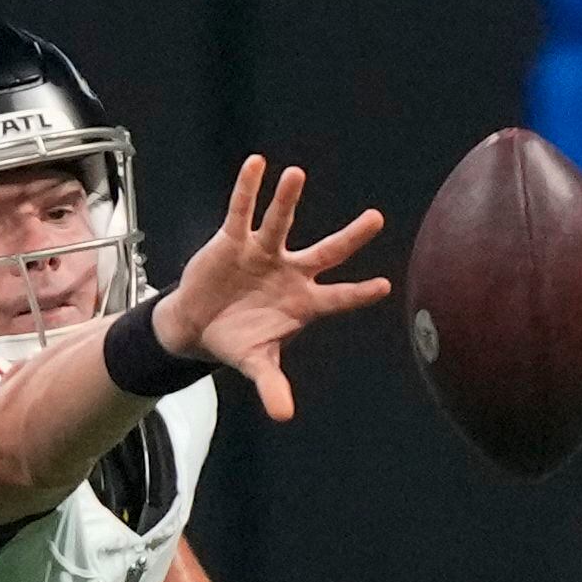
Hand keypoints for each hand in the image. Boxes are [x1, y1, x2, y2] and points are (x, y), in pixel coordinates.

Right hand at [151, 156, 388, 421]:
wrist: (199, 324)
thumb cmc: (237, 340)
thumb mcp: (256, 363)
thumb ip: (272, 386)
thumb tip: (283, 416)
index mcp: (304, 302)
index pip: (339, 297)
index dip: (359, 293)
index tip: (383, 286)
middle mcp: (291, 272)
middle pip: (327, 252)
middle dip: (350, 238)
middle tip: (376, 219)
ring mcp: (264, 253)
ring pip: (280, 223)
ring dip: (286, 199)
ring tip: (295, 175)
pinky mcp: (234, 241)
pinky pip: (241, 211)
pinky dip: (247, 189)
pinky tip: (256, 164)